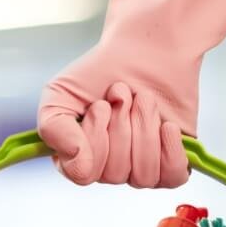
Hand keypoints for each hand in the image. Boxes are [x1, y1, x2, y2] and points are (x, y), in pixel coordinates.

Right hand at [39, 79, 189, 189]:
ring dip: (145, 128)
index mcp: (76, 159)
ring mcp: (138, 169)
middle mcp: (106, 170)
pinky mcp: (169, 163)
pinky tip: (167, 125)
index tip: (101, 104)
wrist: (145, 49)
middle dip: (122, 125)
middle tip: (123, 93)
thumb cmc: (100, 72)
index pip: (84, 173)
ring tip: (144, 98)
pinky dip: (171, 150)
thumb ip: (53, 128)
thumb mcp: (60, 92)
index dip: (96, 137)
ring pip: (143, 175)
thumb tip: (76, 160)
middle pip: (115, 173)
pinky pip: (172, 177)